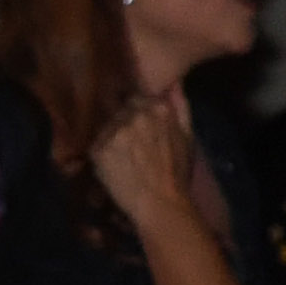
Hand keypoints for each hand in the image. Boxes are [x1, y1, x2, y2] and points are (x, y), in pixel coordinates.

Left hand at [90, 88, 214, 246]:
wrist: (161, 203)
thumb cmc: (178, 172)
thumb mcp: (188, 135)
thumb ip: (181, 105)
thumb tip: (173, 81)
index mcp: (158, 108)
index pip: (139, 97)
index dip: (138, 112)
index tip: (140, 125)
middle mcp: (135, 115)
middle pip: (121, 110)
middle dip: (124, 122)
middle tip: (129, 143)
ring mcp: (115, 131)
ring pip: (108, 126)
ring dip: (111, 137)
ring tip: (120, 156)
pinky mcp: (99, 149)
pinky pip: (97, 145)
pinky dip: (102, 154)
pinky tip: (112, 166)